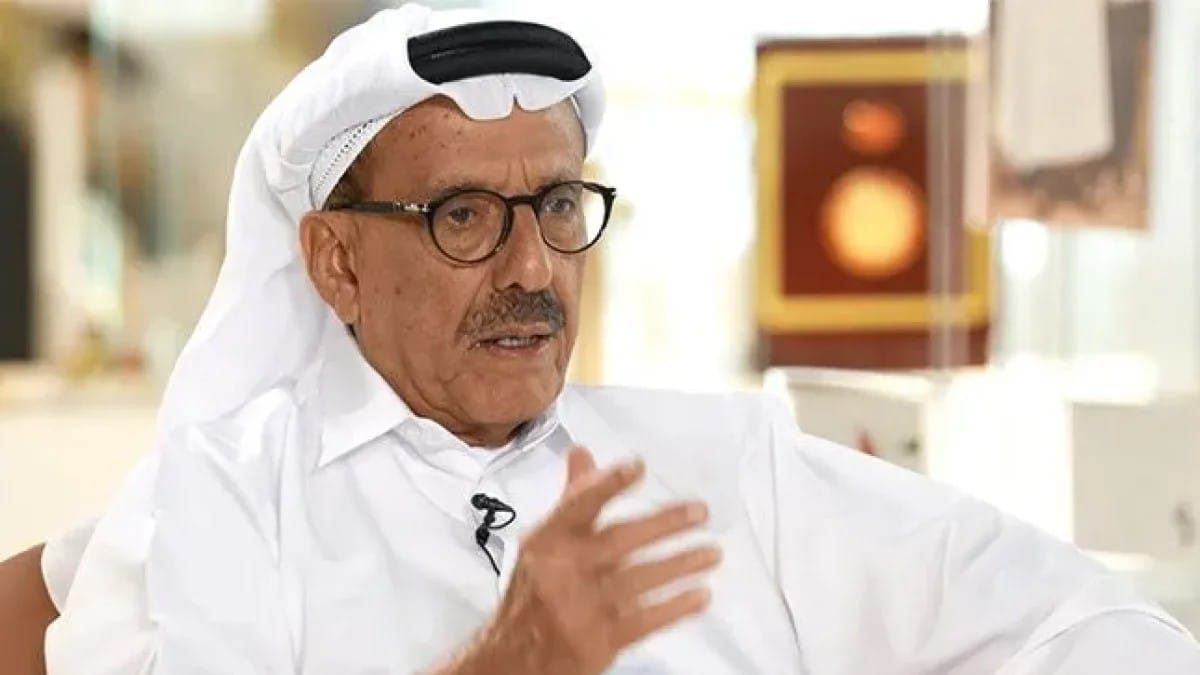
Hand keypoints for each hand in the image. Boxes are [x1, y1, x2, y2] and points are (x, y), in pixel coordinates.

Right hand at [444, 447, 720, 674]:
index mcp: (547, 541)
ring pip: (639, 579)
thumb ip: (571, 500)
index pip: (577, 505)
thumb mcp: (543, 544)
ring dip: (681, 565)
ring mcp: (581, 608)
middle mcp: (562, 571)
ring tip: (711, 553)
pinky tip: (700, 596)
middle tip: (700, 512)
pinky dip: (676, 607)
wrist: (514, 658)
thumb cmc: (534, 594)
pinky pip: (645, 620)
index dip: (607, 483)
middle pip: (620, 540)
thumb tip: (583, 453)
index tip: (638, 466)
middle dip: (664, 524)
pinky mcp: (597, 642)